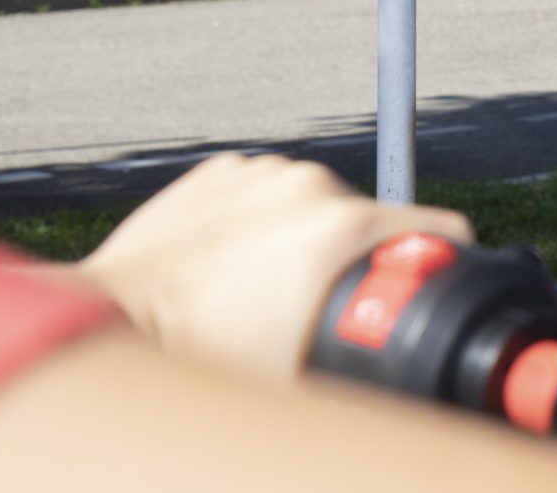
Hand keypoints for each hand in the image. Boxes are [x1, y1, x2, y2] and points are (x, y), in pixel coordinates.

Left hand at [70, 153, 472, 383]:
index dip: (443, 261)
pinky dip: (261, 222)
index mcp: (343, 227)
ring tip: (262, 290)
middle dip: (356, 258)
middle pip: (372, 217)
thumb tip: (418, 387)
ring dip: (307, 237)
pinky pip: (266, 192)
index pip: (442, 226)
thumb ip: (372, 370)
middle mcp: (311, 184)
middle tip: (315, 310)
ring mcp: (263, 170)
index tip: (425, 285)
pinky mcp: (224, 169)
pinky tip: (231, 264)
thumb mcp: (305, 375)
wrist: (113, 321)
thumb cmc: (205, 360)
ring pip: (316, 203)